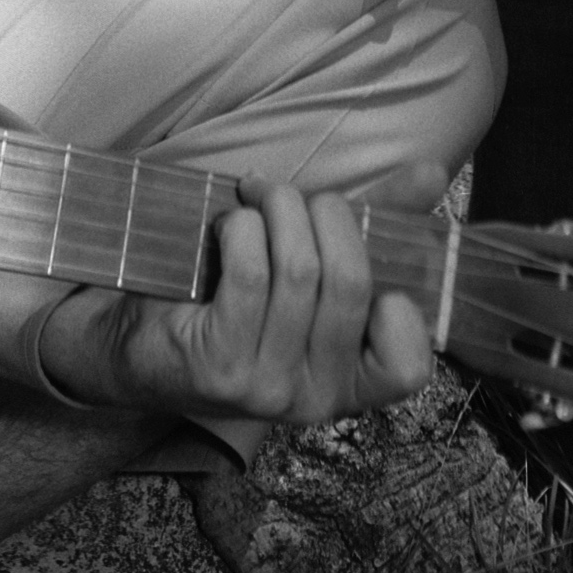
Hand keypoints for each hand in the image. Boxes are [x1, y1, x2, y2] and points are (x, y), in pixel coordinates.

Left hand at [38, 169, 443, 423]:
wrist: (138, 344)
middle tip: (290, 196)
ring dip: (277, 209)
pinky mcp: (217, 366)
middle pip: (350, 283)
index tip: (363, 268)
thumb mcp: (311, 266)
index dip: (402, 312)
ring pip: (299, 271)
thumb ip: (375, 225)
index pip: (408, 367)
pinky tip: (228, 225)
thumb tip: (433, 173)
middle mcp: (314, 398)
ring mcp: (265, 387)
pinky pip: (249, 273)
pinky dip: (241, 228)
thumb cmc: (235, 299)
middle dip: (324, 214)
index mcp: (350, 384)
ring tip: (257, 196)